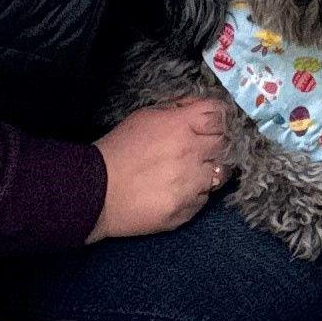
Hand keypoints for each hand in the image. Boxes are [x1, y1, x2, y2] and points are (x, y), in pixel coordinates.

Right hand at [92, 94, 230, 239]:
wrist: (96, 192)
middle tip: (203, 147)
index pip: (219, 115)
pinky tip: (177, 190)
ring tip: (189, 171)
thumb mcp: (145, 116)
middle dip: (216, 143)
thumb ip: (177, 109)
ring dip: (208, 170)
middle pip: (225, 144)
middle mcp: (191, 155)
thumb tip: (198, 108)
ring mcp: (190, 186)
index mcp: (180, 127)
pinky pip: (203, 199)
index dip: (218, 117)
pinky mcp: (186, 212)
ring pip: (219, 175)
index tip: (213, 123)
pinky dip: (195, 193)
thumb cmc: (119, 149)